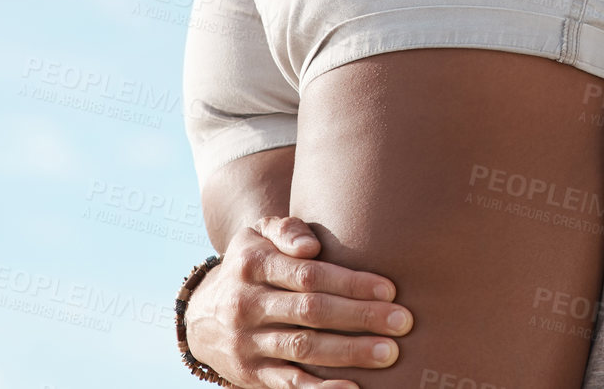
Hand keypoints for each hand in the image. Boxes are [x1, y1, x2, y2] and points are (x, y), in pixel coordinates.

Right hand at [184, 216, 414, 388]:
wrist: (201, 316)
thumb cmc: (252, 265)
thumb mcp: (258, 235)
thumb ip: (286, 229)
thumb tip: (310, 245)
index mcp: (252, 264)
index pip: (308, 275)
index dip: (350, 282)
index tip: (390, 289)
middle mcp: (245, 304)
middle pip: (310, 312)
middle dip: (360, 317)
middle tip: (402, 322)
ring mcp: (247, 342)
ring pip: (303, 348)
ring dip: (349, 352)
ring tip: (388, 353)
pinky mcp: (251, 373)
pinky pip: (289, 384)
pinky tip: (351, 388)